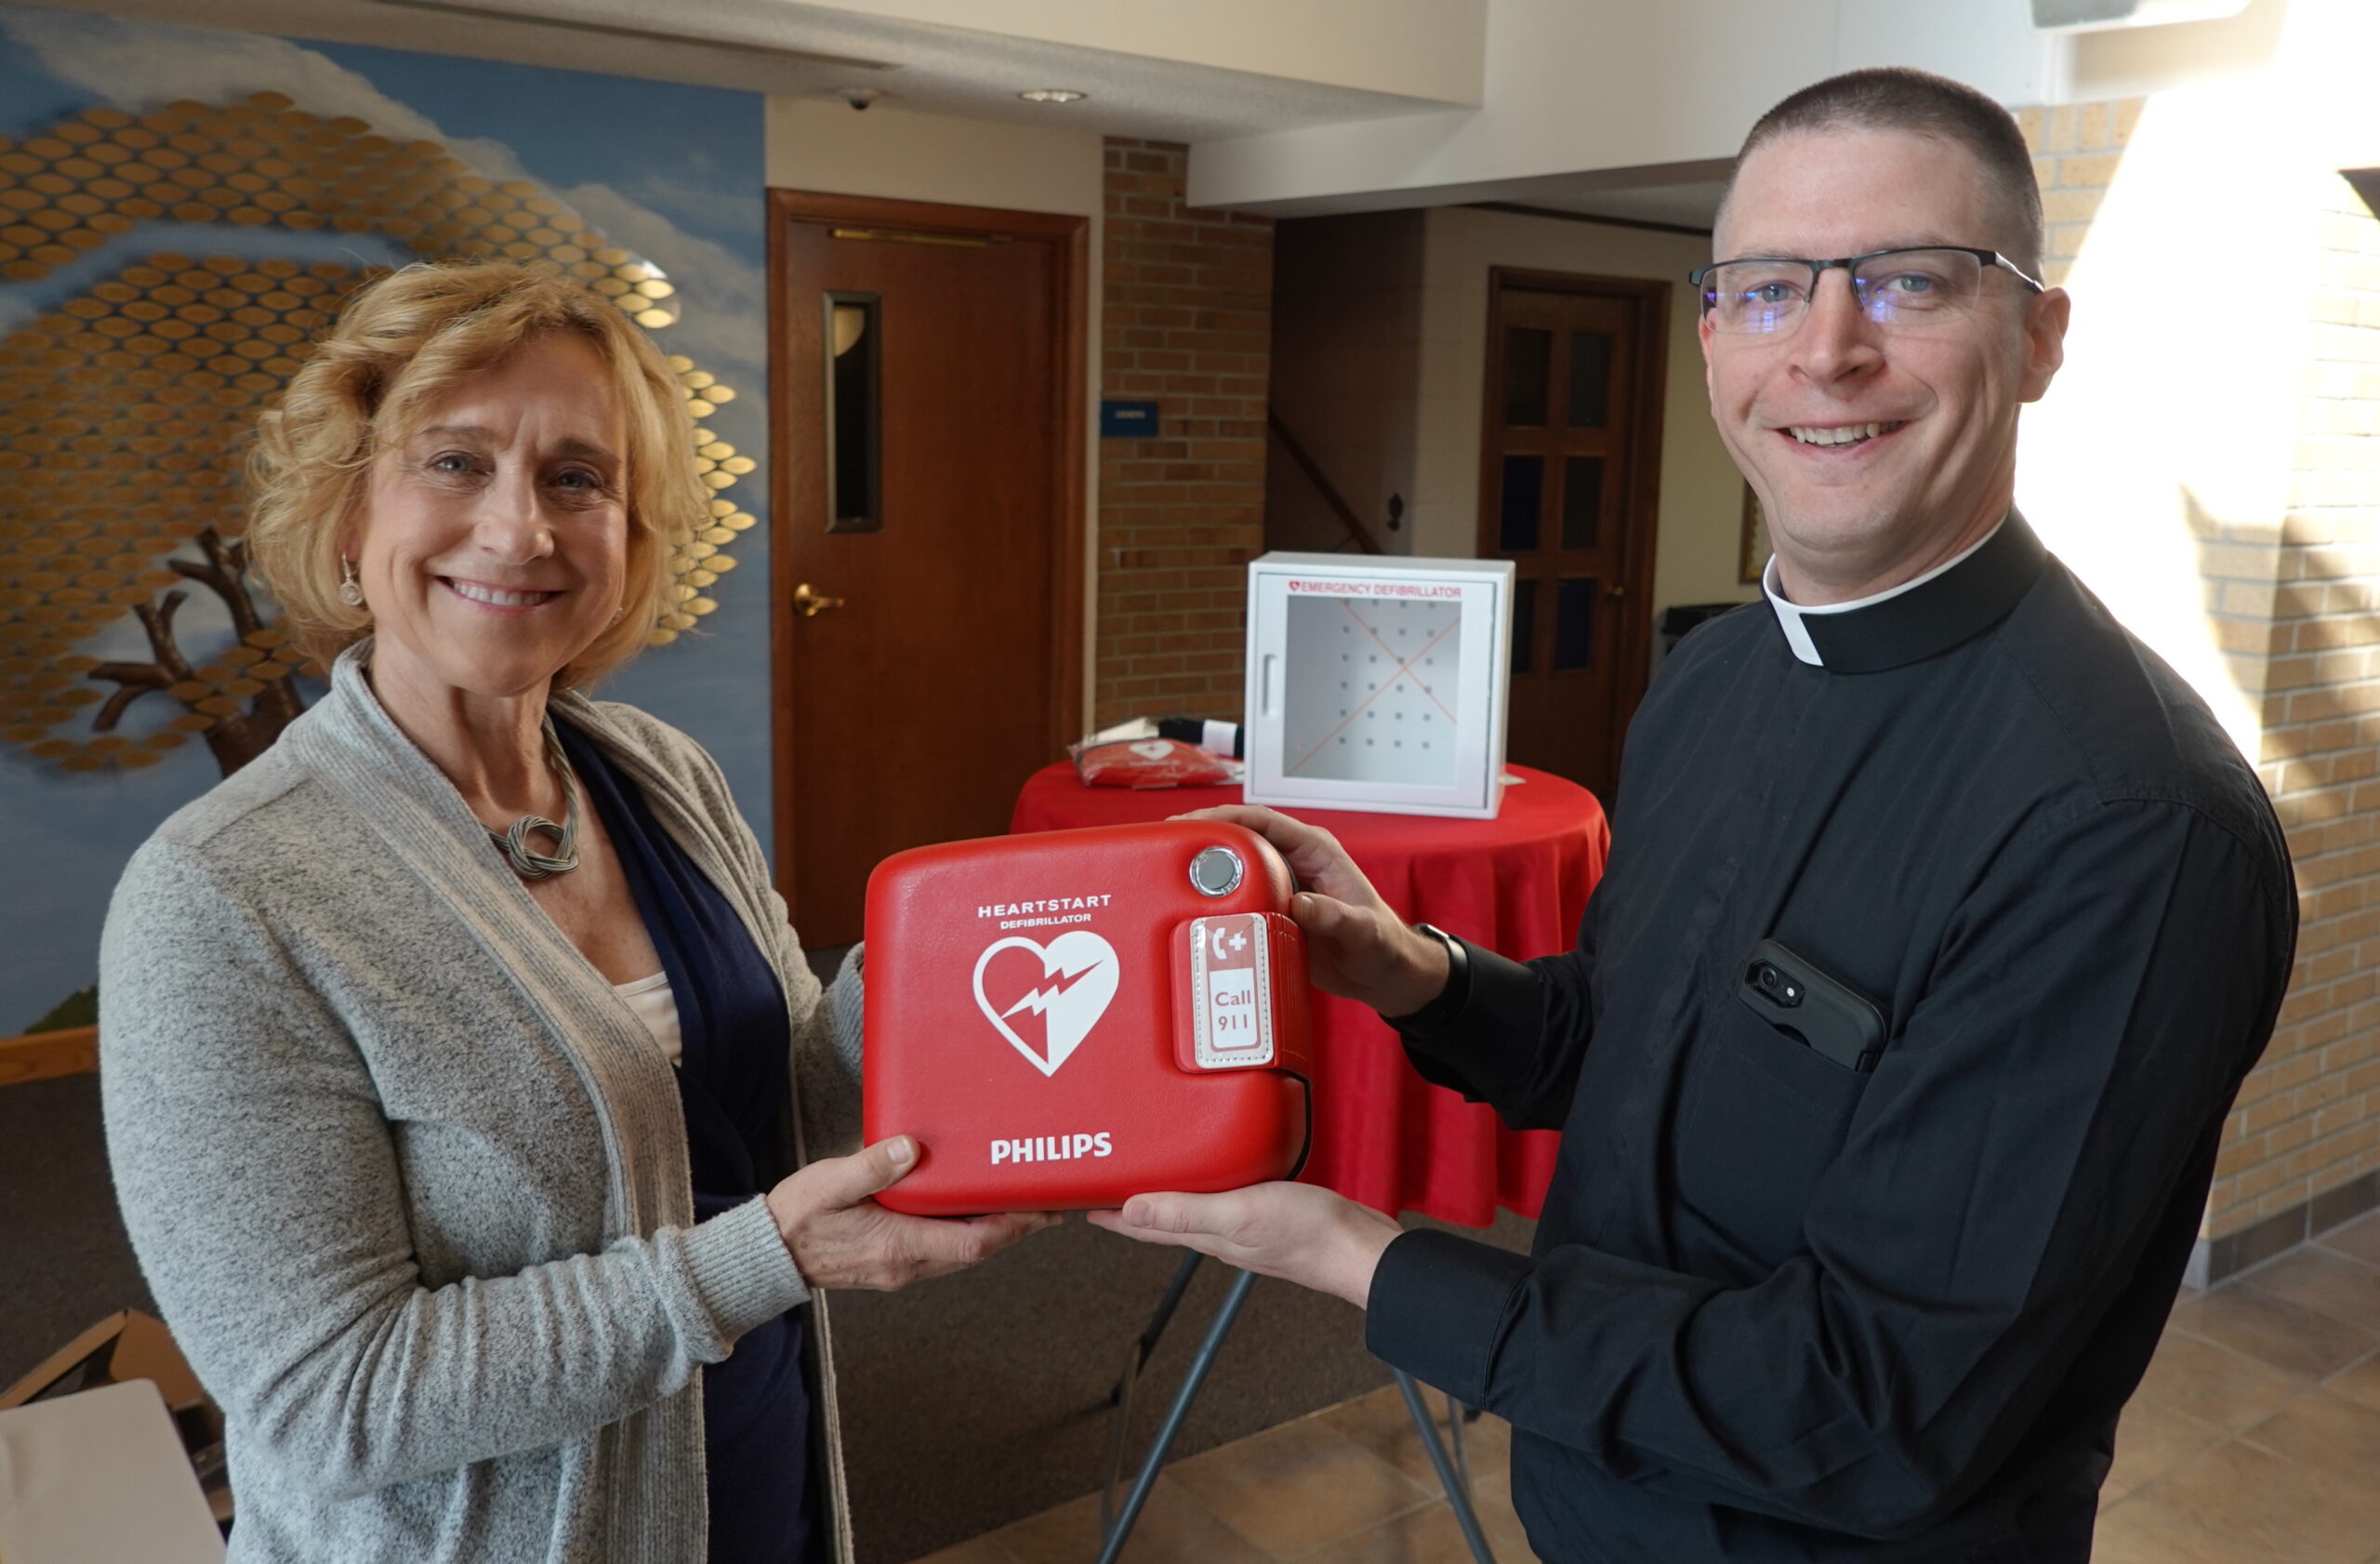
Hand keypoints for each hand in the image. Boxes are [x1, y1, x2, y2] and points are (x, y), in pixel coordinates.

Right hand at [764, 1136, 1053, 1290]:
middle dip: (1016, 1228)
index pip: (973, 1242)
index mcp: (899, 1246)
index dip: (1012, 1226)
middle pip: (977, 1250)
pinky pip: (943, 1251)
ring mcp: (900, 1268)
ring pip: (963, 1253)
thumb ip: (872, 1166)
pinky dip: (965, 1232)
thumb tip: (910, 1147)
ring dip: (993, 1231)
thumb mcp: (830, 1184)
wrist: (766, 1256)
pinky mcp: (892, 1263)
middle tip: (1047, 1204)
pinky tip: (969, 1210)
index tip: (1041, 1209)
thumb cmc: (796, 1219)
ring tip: (1018, 1203)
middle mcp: (907, 1264)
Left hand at [1086, 1182, 1402, 1307]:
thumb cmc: (1310, 1234)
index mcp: (1205, 1235)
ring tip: (1140, 1177)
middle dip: (1126, 1204)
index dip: (1107, 1214)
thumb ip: (1187, 1210)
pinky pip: (1219, 1201)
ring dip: (1160, 1196)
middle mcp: (1217, 1234)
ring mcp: (1242, 1227)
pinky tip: (1206, 1177)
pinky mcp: (1266, 1215)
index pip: (1142, 1225)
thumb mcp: (1241, 1213)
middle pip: (1159, 1219)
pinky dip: (1200, 1189)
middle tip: (1099, 1184)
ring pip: (1187, 1210)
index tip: (1075, 1200)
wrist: (1361, 1250)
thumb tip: (1130, 1210)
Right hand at [1175, 805, 1448, 1017]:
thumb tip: (1300, 904)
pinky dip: (1214, 901)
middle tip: (1167, 845)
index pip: (1265, 822)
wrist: (1382, 975)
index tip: (1194, 823)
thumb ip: (1335, 917)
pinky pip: (1237, 899)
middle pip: (1241, 839)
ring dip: (1204, 869)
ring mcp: (1281, 887)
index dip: (1227, 818)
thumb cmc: (1382, 945)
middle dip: (1204, 838)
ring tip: (1167, 872)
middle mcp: (1294, 863)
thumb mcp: (1363, 932)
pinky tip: (1189, 907)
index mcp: (1316, 851)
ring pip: (1234, 868)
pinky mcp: (1272, 911)